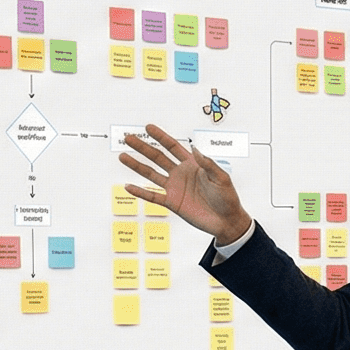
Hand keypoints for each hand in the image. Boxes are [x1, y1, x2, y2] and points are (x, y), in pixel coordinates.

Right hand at [119, 124, 252, 243]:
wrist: (226, 221)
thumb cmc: (227, 198)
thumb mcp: (221, 178)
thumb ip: (208, 164)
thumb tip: (195, 149)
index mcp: (193, 164)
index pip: (173, 147)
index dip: (161, 137)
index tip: (148, 127)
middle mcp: (180, 174)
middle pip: (158, 157)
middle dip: (143, 147)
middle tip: (128, 138)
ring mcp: (175, 188)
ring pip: (151, 174)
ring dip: (137, 165)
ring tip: (122, 156)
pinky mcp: (172, 203)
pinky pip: (153, 197)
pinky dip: (141, 192)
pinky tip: (128, 186)